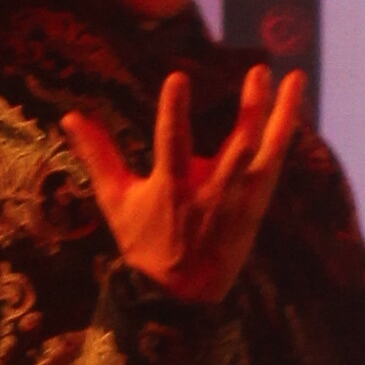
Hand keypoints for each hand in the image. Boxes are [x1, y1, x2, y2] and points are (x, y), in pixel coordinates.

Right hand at [63, 66, 305, 304]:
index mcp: (172, 188)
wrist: (180, 294)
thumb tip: (71, 117)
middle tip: (258, 70)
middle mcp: (211, 192)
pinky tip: (292, 108)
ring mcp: (238, 199)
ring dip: (280, 115)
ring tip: (292, 78)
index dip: (175, 111)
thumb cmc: (146, 243)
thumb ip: (98, 155)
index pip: (172, 143)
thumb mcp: (116, 201)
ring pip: (266, 153)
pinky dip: (284, 136)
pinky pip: (275, 166)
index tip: (178, 77)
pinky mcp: (255, 205)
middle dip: (251, 108)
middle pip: (237, 146)